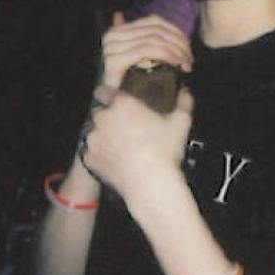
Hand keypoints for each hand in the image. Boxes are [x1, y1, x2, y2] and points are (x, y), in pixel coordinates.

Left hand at [81, 82, 195, 209]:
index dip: (110, 95)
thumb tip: (185, 92)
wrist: (150, 184)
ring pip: (95, 132)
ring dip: (105, 136)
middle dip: (110, 117)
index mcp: (122, 104)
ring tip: (124, 147)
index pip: (105, 90)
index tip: (118, 102)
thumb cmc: (165, 151)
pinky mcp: (89, 157)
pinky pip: (93, 152)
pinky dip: (102, 154)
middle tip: (127, 127)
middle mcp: (103, 118)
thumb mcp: (181, 122)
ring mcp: (93, 138)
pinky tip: (118, 160)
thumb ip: (183, 102)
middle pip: (101, 112)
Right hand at [96, 11, 192, 93]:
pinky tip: (177, 63)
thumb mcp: (135, 57)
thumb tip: (122, 15)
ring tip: (186, 64)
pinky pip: (146, 50)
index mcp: (118, 31)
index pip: (155, 21)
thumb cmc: (128, 82)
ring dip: (176, 50)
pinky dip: (166, 54)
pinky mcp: (114, 60)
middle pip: (156, 30)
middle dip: (179, 44)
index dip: (176, 32)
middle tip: (190, 60)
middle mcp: (112, 36)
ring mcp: (111, 47)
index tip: (188, 48)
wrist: (113, 104)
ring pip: (154, 39)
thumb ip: (135, 37)